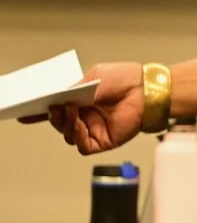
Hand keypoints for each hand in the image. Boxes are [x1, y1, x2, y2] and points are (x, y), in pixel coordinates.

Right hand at [19, 62, 145, 154]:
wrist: (146, 89)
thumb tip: (57, 99)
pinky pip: (82, 144)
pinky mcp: (103, 141)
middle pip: (60, 123)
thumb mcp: (93, 78)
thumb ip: (74, 90)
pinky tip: (79, 124)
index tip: (25, 113)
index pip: (58, 109)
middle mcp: (87, 116)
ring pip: (68, 135)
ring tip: (70, 111)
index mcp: (83, 100)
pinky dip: (77, 136)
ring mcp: (94, 129)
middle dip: (53, 117)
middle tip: (53, 107)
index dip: (42, 112)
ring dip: (65, 125)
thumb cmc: (125, 79)